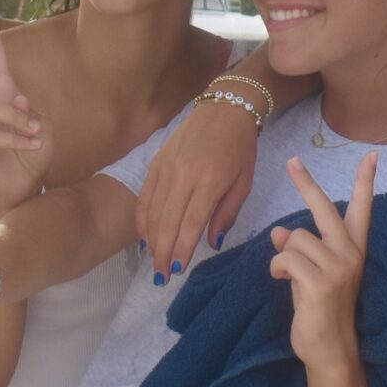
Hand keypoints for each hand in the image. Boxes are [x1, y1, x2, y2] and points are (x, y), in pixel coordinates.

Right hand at [135, 88, 261, 278]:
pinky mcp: (156, 162)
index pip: (190, 222)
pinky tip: (145, 237)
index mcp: (210, 181)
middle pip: (167, 221)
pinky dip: (142, 219)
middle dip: (163, 252)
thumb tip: (212, 243)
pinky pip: (145, 196)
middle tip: (161, 277)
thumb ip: (227, 213)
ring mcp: (166, 168)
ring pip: (152, 211)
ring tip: (153, 263)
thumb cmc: (240, 148)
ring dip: (151, 240)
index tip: (178, 270)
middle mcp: (183, 175)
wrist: (224, 109)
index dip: (182, 248)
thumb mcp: (244, 182)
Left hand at [271, 153, 373, 381]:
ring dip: (284, 256)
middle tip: (292, 161)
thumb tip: (279, 233)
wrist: (331, 350)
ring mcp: (338, 266)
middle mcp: (350, 253)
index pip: (362, 209)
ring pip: (295, 238)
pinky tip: (285, 283)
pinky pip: (286, 258)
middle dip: (306, 183)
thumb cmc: (320, 311)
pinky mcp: (322, 282)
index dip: (365, 182)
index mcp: (353, 249)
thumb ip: (302, 252)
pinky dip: (277, 269)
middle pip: (324, 208)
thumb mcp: (311, 275)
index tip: (373, 155)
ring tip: (291, 278)